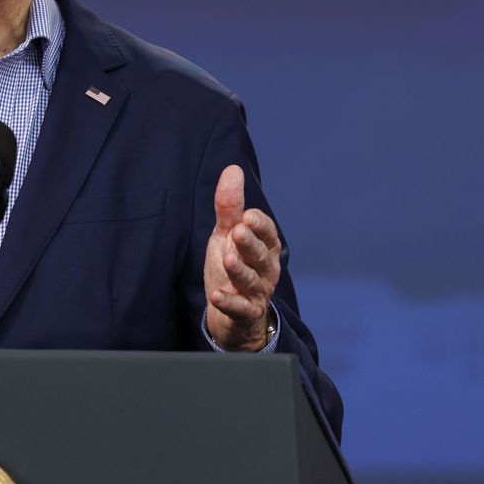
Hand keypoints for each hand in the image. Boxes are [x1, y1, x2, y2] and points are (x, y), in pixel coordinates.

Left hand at [203, 164, 280, 351]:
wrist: (231, 314)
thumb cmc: (232, 265)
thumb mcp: (227, 234)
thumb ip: (230, 206)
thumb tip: (233, 169)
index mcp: (265, 247)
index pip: (267, 233)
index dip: (259, 225)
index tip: (247, 216)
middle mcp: (266, 269)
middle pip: (261, 256)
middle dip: (250, 243)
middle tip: (238, 231)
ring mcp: (257, 293)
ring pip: (251, 281)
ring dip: (240, 271)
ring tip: (228, 259)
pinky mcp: (246, 314)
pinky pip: (240, 309)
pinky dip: (229, 303)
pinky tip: (217, 295)